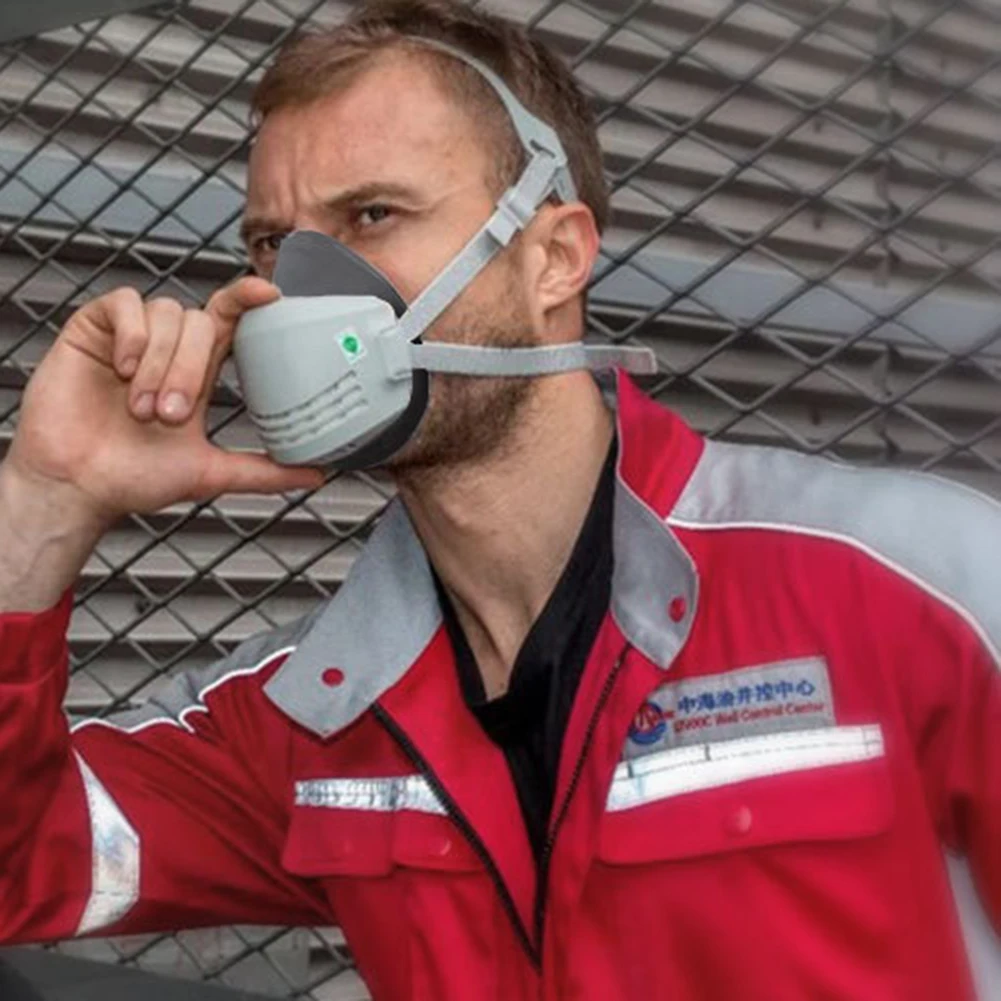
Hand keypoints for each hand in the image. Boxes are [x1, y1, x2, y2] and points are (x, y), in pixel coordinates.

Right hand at [4, 276, 323, 525]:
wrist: (76, 487)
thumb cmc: (133, 479)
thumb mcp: (210, 473)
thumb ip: (263, 471)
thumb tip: (317, 474)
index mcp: (195, 373)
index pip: (229, 322)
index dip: (248, 300)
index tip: (271, 294)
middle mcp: (166, 349)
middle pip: (201, 323)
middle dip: (189, 369)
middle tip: (170, 415)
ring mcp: (130, 337)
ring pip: (166, 314)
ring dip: (159, 363)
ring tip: (141, 408)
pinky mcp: (94, 329)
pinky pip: (125, 304)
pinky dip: (131, 335)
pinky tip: (121, 368)